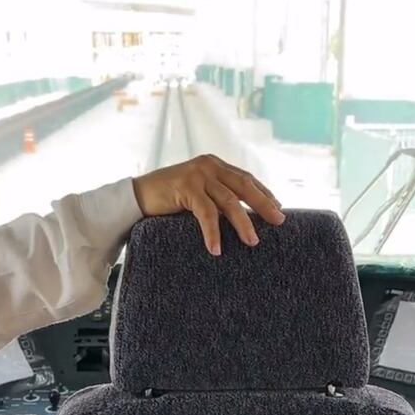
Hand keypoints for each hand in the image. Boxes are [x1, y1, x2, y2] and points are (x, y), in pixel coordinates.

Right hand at [132, 154, 284, 254]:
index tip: (278, 209)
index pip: (246, 179)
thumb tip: (242, 217)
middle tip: (279, 222)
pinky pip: (206, 213)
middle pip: (244, 186)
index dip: (263, 193)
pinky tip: (217, 249)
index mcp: (214, 165)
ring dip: (243, 224)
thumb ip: (216, 197)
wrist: (136, 196)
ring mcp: (197, 174)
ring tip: (252, 242)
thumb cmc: (168, 199)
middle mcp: (209, 165)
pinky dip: (213, 232)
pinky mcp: (185, 187)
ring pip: (229, 201)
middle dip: (263, 205)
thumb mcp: (197, 194)